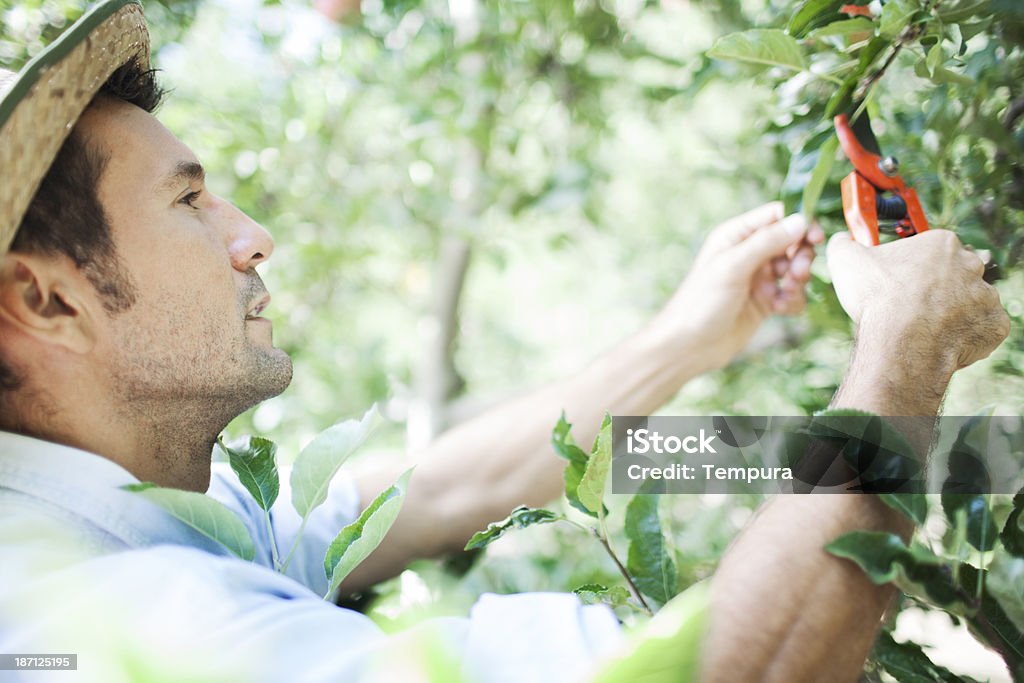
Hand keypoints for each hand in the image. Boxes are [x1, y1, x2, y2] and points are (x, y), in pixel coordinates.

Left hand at [653, 202, 824, 369]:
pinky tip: (778, 309)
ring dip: (797, 279)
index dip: (799, 222)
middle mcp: (748, 253)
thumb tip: (800, 221)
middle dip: (800, 256)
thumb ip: (766, 242)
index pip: (776, 216)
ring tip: (784, 293)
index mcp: (735, 235)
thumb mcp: (733, 267)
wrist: (689, 346)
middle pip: (792, 241)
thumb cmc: (701, 302)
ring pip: (794, 268)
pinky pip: (791, 293)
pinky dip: (792, 300)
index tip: (815, 237)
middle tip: (797, 273)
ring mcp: (757, 277)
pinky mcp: (764, 301)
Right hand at [827, 229, 1008, 372]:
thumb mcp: (845, 261)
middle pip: (956, 274)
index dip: (913, 266)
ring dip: (951, 312)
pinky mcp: (993, 326)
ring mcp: (986, 297)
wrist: (900, 342)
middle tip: (910, 304)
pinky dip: (964, 336)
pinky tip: (939, 340)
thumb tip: (841, 239)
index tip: (900, 279)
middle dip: (937, 288)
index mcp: (942, 244)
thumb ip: (843, 243)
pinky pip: (980, 329)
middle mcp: (971, 265)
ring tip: (922, 327)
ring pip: (970, 302)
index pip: (932, 250)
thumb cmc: (876, 298)